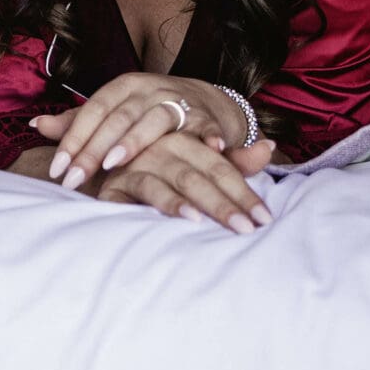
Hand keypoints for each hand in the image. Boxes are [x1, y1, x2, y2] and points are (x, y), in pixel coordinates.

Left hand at [29, 73, 272, 188]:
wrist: (201, 102)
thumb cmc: (146, 112)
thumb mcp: (112, 112)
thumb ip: (76, 122)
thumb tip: (36, 125)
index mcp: (122, 87)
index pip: (92, 112)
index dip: (73, 140)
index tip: (57, 170)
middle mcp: (149, 90)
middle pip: (117, 120)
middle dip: (93, 151)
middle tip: (74, 180)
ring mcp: (178, 101)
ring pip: (154, 120)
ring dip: (136, 140)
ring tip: (115, 162)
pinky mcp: (206, 118)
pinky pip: (205, 127)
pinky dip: (206, 137)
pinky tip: (204, 150)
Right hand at [93, 130, 274, 231]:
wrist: (99, 166)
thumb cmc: (156, 171)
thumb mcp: (196, 164)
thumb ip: (233, 162)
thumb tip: (269, 146)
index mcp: (186, 141)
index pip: (222, 167)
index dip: (244, 191)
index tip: (265, 218)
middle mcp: (164, 148)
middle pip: (203, 174)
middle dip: (228, 202)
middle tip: (250, 228)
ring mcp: (141, 163)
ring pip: (179, 179)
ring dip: (203, 202)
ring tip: (224, 222)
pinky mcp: (118, 182)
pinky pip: (146, 190)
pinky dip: (168, 202)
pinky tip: (186, 216)